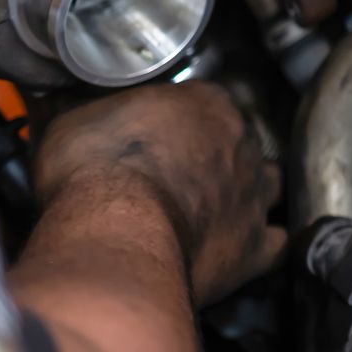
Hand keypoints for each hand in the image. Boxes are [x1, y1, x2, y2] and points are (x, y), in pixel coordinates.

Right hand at [33, 82, 283, 304]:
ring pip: (268, 185)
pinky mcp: (254, 246)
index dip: (184, 120)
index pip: (206, 100)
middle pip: (239, 141)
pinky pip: (276, 244)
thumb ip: (93, 113)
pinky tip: (244, 252)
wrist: (115, 235)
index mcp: (206, 103)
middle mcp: (241, 142)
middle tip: (179, 177)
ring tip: (215, 210)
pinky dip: (263, 247)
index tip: (162, 137)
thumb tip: (76, 108)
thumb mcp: (74, 122)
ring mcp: (254, 194)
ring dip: (248, 194)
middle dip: (216, 157)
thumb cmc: (94, 173)